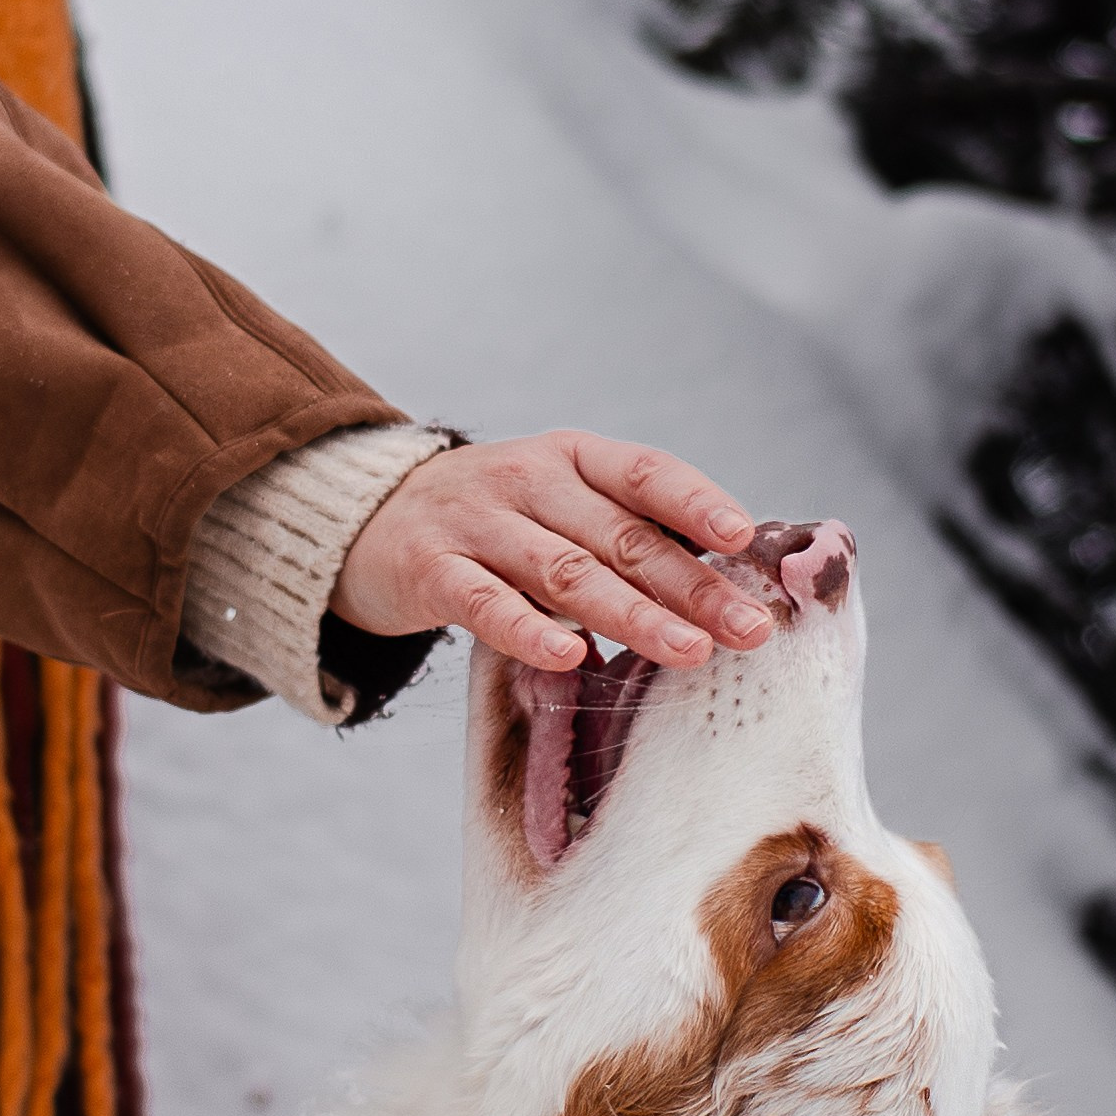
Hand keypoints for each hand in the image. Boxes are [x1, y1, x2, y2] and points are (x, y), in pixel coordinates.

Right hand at [331, 431, 775, 671]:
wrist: (366, 518)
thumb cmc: (491, 524)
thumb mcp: (556, 506)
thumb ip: (621, 535)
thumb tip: (722, 591)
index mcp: (572, 459)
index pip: (645, 473)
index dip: (696, 503)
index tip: (744, 537)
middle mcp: (529, 480)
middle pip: (622, 536)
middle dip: (693, 586)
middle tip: (750, 628)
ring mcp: (477, 523)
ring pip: (566, 572)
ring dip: (634, 615)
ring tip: (690, 652)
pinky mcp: (431, 569)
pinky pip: (486, 603)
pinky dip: (528, 630)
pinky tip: (570, 656)